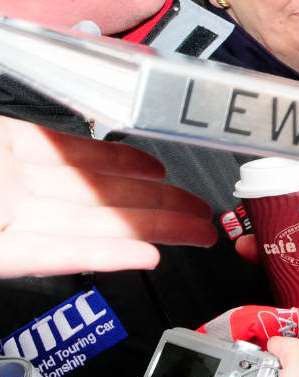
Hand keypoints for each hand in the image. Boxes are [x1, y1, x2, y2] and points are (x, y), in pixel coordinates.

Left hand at [0, 115, 215, 276]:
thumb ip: (42, 131)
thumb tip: (79, 120)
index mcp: (5, 149)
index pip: (77, 155)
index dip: (125, 162)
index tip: (161, 172)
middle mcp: (10, 187)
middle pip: (98, 194)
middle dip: (157, 203)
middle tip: (200, 213)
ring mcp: (7, 222)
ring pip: (89, 225)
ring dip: (148, 230)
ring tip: (194, 232)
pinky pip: (54, 255)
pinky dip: (104, 255)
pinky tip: (146, 256)